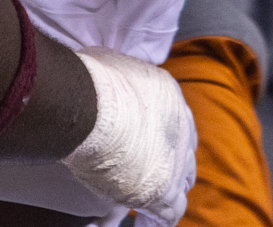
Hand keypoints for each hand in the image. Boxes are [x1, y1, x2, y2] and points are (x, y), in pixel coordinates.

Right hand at [62, 47, 197, 225]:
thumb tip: (101, 73)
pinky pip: (169, 213)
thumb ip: (115, 74)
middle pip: (183, 153)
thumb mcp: (107, 62)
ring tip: (146, 203)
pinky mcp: (162, 191)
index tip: (148, 143)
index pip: (175, 120)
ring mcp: (175, 161)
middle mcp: (181, 128)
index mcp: (170, 96)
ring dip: (167, 191)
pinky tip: (142, 221)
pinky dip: (157, 219)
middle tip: (149, 172)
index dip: (162, 134)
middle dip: (170, 164)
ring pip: (181, 183)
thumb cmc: (89, 80)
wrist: (90, 105)